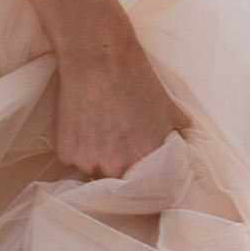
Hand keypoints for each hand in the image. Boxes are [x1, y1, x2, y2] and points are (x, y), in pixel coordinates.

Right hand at [45, 30, 188, 180]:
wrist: (99, 58)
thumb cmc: (136, 78)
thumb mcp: (167, 106)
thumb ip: (177, 130)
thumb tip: (182, 137)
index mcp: (146, 161)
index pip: (149, 193)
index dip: (145, 186)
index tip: (142, 178)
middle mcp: (117, 168)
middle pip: (119, 186)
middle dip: (120, 173)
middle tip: (118, 150)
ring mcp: (89, 163)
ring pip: (94, 175)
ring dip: (98, 163)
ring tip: (99, 137)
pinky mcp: (67, 154)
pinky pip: (74, 164)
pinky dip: (79, 152)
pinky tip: (83, 129)